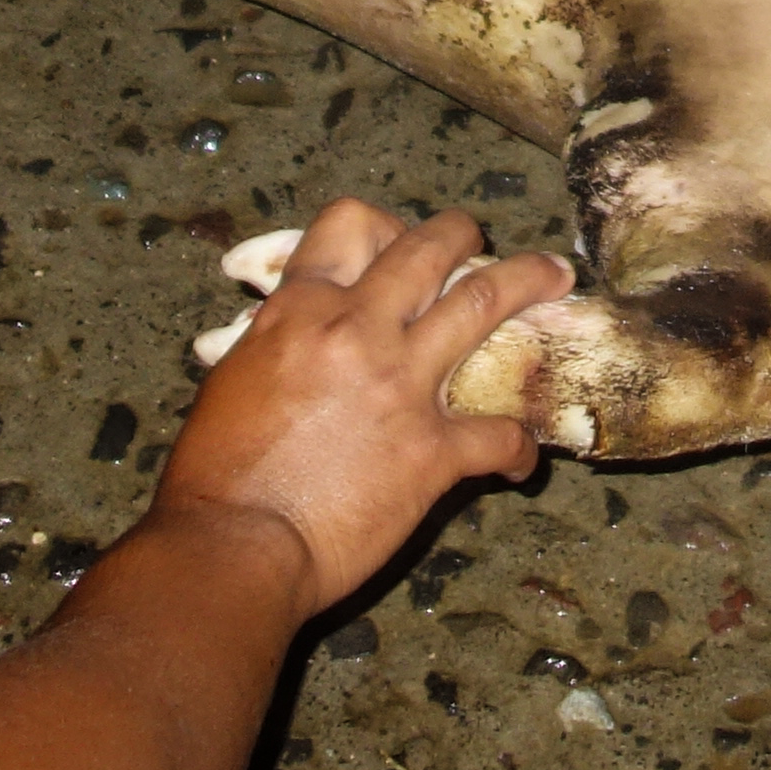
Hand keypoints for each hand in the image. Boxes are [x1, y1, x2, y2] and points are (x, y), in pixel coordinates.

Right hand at [154, 197, 570, 614]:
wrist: (233, 547)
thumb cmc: (214, 479)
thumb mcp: (230, 384)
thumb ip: (273, 348)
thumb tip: (287, 337)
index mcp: (300, 311)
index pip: (348, 224)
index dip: (380, 223)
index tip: (397, 240)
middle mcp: (357, 331)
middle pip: (429, 249)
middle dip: (462, 234)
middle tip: (480, 236)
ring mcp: (402, 386)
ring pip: (484, 303)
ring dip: (528, 280)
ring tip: (556, 274)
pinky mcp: (433, 450)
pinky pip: (500, 433)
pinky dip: (519, 446)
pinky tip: (522, 462)